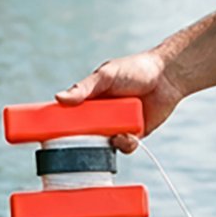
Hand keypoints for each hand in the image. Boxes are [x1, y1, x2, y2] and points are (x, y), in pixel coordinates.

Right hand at [55, 50, 185, 152]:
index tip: (48, 134)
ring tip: (112, 135)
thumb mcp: (106, 75)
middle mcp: (102, 115)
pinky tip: (127, 136)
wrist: (167, 76)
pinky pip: (125, 146)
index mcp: (90, 101)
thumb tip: (59, 98)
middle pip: (84, 134)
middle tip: (78, 144)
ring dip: (105, 145)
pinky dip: (124, 144)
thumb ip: (84, 88)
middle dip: (80, 142)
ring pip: (104, 144)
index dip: (60, 125)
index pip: (70, 116)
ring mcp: (117, 126)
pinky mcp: (134, 134)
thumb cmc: (134, 70)